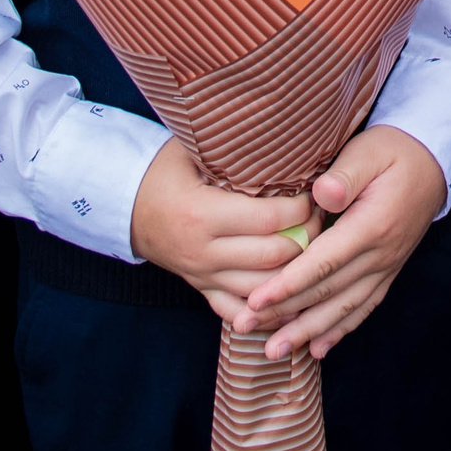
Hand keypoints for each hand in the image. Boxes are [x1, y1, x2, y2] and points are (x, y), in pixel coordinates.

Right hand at [128, 137, 313, 323]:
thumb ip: (235, 151)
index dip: (303, 209)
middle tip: (322, 218)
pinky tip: (291, 300)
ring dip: (295, 272)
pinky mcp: (202, 289)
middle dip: (308, 238)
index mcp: (203, 215)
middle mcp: (203, 252)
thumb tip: (286, 139)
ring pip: (263, 288)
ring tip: (315, 249)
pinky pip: (237, 310)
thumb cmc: (166, 171)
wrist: (127, 207)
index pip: (270, 219)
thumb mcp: (193, 151)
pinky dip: (265, 311)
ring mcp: (202, 276)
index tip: (317, 194)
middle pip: (274, 256)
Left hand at [238, 126, 448, 360]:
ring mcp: (387, 266)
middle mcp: (382, 253)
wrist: (433, 160)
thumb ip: (345, 175)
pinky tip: (317, 349)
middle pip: (328, 292)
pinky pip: (364, 306)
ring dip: (308, 331)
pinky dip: (340, 330)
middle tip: (244, 327)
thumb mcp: (369, 151)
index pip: (324, 262)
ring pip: (344, 307)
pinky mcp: (388, 270)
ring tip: (274, 351)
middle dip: (285, 314)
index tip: (255, 301)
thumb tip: (322, 195)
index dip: (288, 284)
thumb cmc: (393, 151)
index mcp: (372, 225)